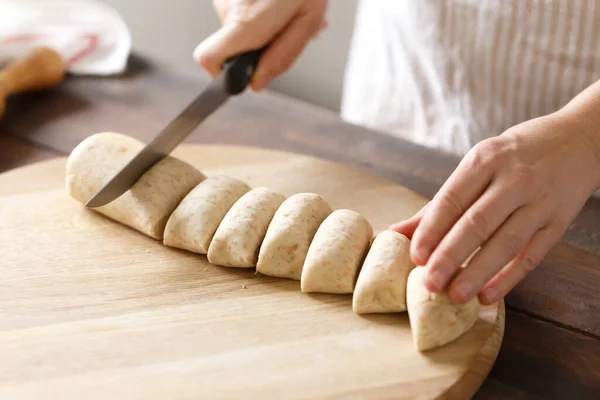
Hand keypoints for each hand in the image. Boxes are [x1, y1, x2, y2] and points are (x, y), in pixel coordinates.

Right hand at [193, 0, 327, 90]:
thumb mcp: (307, 21)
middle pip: (231, 48)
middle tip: (285, 31)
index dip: (221, 74)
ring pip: (238, 29)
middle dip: (258, 48)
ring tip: (287, 10)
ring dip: (264, 28)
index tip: (244, 74)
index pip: (209, 58)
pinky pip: (240, 12)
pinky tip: (277, 2)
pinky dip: (259, 12)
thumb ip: (282, 55)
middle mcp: (229, 8)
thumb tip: (257, 83)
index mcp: (247, 21)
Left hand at [390, 111, 599, 304]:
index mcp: (486, 159)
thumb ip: (440, 202)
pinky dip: (509, 277)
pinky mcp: (558, 223)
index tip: (415, 256)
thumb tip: (397, 232)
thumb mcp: (479, 164)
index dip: (432, 229)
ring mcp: (540, 202)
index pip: (452, 198)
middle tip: (430, 282)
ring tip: (456, 295)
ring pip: (506, 243)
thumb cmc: (517, 154)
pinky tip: (489, 295)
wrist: (580, 140)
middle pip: (477, 223)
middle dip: (451, 255)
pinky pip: (532, 255)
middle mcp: (514, 179)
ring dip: (478, 272)